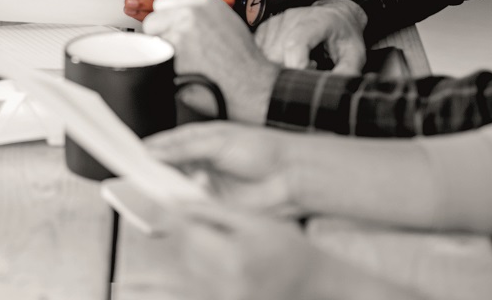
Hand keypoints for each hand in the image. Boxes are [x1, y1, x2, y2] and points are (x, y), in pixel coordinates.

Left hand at [142, 0, 280, 124]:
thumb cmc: (237, 51)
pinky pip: (158, 55)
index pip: (162, 0)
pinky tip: (187, 66)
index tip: (181, 28)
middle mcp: (191, 11)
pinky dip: (167, 63)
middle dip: (163, 34)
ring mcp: (182, 31)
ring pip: (153, 38)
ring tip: (189, 57)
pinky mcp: (176, 53)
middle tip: (186, 47)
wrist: (250, 81)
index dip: (168, 18)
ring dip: (164, 49)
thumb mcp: (219, 15)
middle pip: (153, 19)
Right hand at [143, 122, 302, 216]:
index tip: (129, 156)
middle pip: (165, 169)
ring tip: (167, 184)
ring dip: (171, 188)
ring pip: (176, 188)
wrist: (290, 177)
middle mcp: (197, 162)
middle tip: (139, 175)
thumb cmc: (261, 149)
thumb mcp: (217, 142)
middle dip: (153, 172)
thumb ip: (184, 148)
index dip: (146, 151)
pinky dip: (186, 203)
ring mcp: (205, 184)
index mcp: (196, 140)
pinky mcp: (214, 205)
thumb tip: (154, 151)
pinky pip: (192, 206)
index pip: (163, 145)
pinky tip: (189, 195)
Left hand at [161, 200, 324, 299]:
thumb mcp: (252, 220)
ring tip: (223, 246)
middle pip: (186, 253)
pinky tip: (224, 264)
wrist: (315, 283)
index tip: (181, 209)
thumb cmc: (288, 247)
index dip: (180, 217)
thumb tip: (176, 204)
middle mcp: (227, 285)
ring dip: (196, 254)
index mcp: (234, 258)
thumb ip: (211, 211)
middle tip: (209, 226)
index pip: (187, 233)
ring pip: (190, 271)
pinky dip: (203, 273)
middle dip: (190, 235)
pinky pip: (201, 286)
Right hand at [255, 0, 368, 72]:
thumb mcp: (355, 55)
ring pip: (264, 54)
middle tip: (308, 70)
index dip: (296, 66)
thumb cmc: (345, 37)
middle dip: (287, 71)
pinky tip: (286, 60)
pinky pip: (258, 51)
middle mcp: (293, 16)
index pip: (295, 43)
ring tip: (300, 64)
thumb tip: (331, 92)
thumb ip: (347, 73)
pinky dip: (268, 62)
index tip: (306, 77)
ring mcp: (276, 20)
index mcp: (318, 20)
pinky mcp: (265, 26)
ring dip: (277, 67)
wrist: (336, 16)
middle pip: (276, 53)